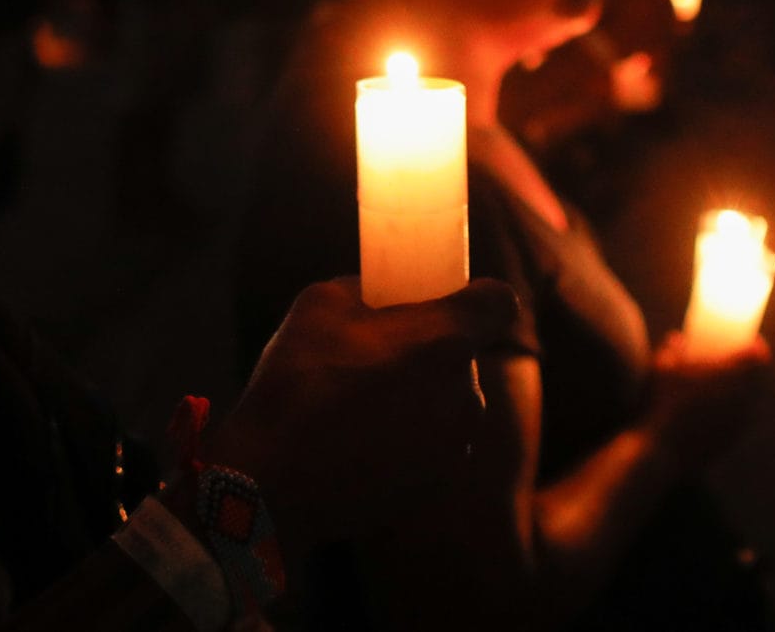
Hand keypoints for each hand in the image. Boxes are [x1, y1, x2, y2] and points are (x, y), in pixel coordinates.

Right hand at [205, 277, 521, 554]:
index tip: (443, 300)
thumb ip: (367, 289)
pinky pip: (433, 445)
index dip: (476, 296)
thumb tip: (378, 296)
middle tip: (378, 355)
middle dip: (430, 351)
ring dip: (419, 397)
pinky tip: (360, 443)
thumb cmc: (299, 383)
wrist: (275, 481)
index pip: (499, 302)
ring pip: (449, 403)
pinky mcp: (437, 485)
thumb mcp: (322, 302)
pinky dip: (408, 440)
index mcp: (447, 341)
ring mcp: (456, 446)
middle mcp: (467, 395)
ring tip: (361, 405)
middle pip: (463, 356)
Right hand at [644, 331, 768, 470]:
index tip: (750, 341)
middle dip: (754, 367)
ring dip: (748, 388)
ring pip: (754, 399)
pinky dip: (739, 408)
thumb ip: (671, 349)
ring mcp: (740, 421)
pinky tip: (723, 407)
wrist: (662, 452)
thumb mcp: (661, 369)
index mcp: (730, 376)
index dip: (757, 346)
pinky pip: (744, 418)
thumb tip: (678, 338)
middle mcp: (742, 399)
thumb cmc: (662, 405)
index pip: (759, 356)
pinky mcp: (733, 438)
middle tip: (740, 360)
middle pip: (761, 378)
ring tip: (732, 382)